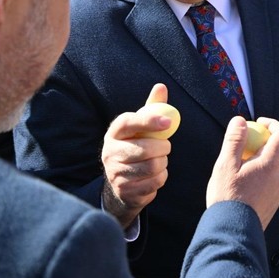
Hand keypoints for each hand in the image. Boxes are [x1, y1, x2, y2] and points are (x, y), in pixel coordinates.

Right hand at [101, 83, 172, 227]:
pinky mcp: (125, 190)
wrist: (122, 181)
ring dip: (163, 163)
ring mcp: (115, 173)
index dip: (149, 121)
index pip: (128, 122)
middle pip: (145, 149)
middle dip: (163, 147)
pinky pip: (155, 181)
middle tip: (165, 147)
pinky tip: (154, 174)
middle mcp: (110, 152)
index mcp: (114, 132)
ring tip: (158, 160)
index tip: (168, 123)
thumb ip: (153, 108)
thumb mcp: (142, 127)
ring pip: (152, 166)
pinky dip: (161, 177)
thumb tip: (161, 87)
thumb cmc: (137, 145)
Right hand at [206, 116, 278, 229]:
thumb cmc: (227, 197)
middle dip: (258, 147)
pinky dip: (258, 179)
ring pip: (270, 168)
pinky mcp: (275, 202)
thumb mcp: (225, 165)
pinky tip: (241, 190)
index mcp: (271, 164)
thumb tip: (240, 121)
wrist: (233, 231)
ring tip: (236, 175)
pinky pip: (269, 182)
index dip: (272, 124)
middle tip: (238, 153)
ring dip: (256, 164)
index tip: (258, 124)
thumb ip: (234, 140)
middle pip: (274, 151)